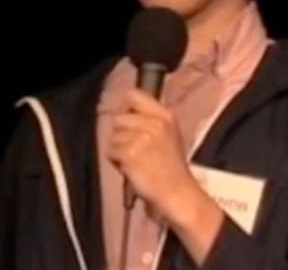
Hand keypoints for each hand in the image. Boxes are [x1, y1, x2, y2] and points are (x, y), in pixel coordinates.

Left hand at [108, 88, 223, 264]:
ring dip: (119, 149)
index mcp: (165, 115)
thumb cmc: (172, 167)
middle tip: (135, 150)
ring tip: (135, 161)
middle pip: (119, 118)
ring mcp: (141, 137)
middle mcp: (153, 122)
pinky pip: (110, 151)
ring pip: (113, 136)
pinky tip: (131, 168)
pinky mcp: (130, 152)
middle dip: (122, 134)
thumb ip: (150, 120)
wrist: (177, 192)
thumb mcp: (170, 134)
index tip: (128, 121)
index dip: (126, 108)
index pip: (133, 96)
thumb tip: (126, 109)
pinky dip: (116, 162)